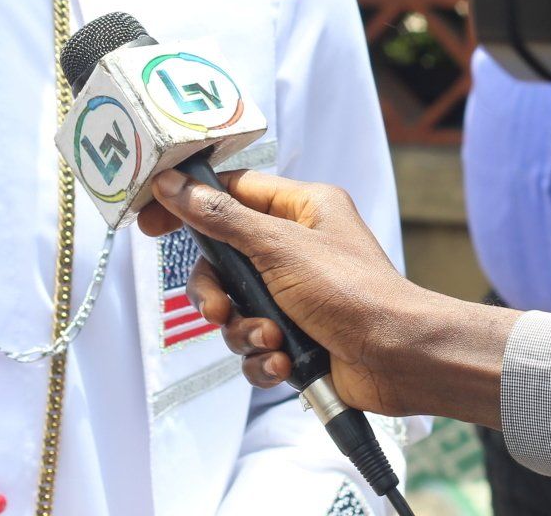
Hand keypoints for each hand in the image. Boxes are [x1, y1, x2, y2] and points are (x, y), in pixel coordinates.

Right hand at [138, 169, 513, 423]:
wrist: (399, 359)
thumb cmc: (355, 293)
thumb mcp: (281, 248)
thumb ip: (223, 219)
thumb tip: (176, 187)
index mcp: (303, 209)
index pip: (231, 192)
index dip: (189, 205)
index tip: (152, 224)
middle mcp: (298, 248)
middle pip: (224, 260)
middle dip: (218, 292)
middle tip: (221, 309)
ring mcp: (296, 296)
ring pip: (236, 309)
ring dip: (244, 330)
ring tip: (272, 339)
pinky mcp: (297, 337)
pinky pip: (253, 345)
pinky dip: (261, 358)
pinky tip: (282, 363)